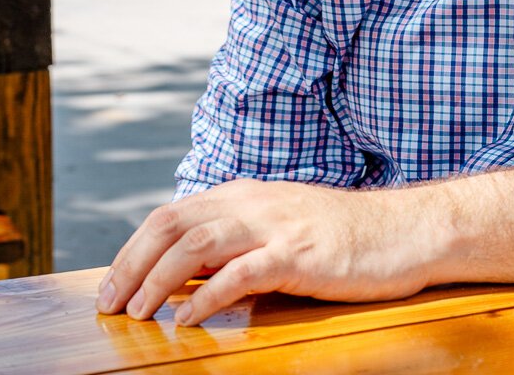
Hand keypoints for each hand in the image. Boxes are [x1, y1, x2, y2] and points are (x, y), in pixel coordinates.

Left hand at [96, 179, 437, 326]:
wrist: (406, 230)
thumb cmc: (345, 238)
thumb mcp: (281, 230)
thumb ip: (238, 245)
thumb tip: (188, 275)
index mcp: (243, 196)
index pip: (171, 216)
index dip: (133, 249)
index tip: (111, 285)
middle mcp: (251, 203)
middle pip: (171, 225)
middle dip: (131, 265)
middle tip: (108, 304)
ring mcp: (274, 226)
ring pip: (195, 246)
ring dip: (157, 280)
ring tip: (138, 312)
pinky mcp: (297, 253)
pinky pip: (240, 272)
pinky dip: (206, 295)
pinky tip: (188, 317)